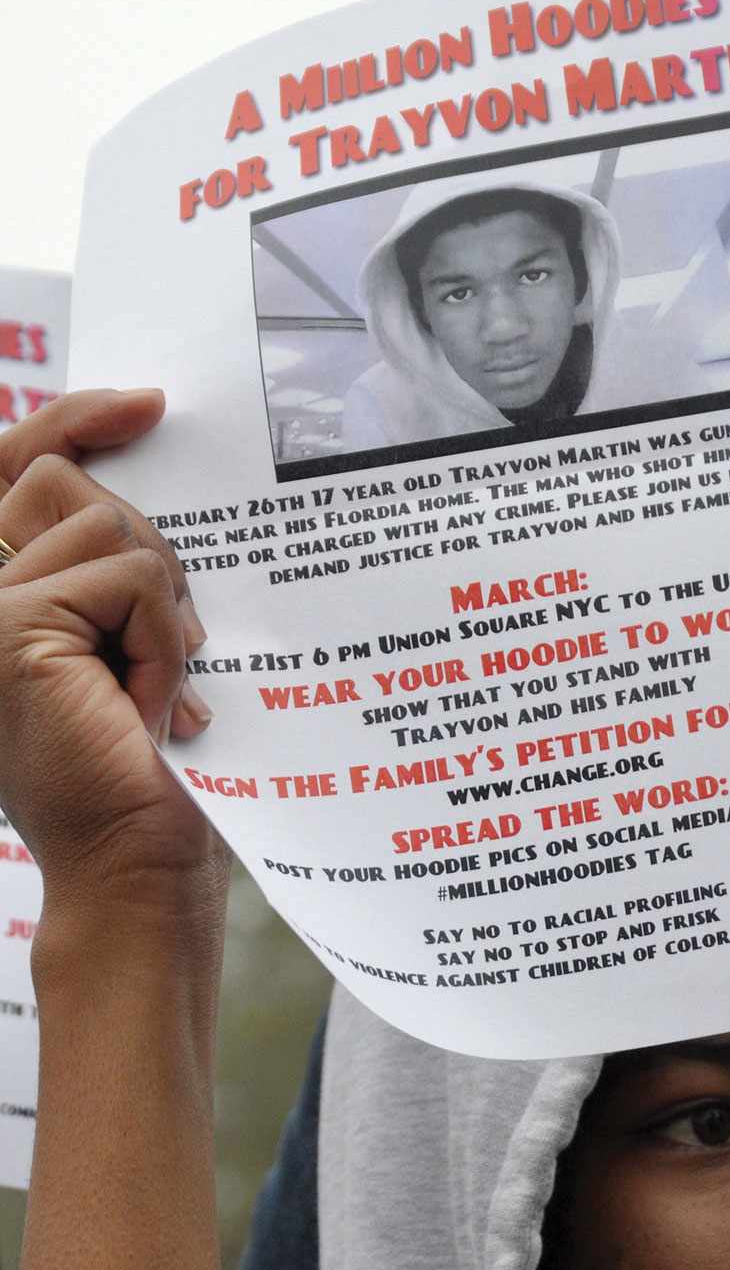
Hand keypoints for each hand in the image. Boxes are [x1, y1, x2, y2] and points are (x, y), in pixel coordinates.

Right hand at [0, 388, 222, 912]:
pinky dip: (163, 638)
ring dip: (163, 610)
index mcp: (1, 592)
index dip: (74, 416)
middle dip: (149, 554)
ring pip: (111, 526)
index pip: (19, 463)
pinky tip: (150, 705)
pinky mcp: (11, 629)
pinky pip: (130, 576)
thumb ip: (111, 564)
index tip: (147, 404)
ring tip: (155, 690)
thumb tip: (142, 459)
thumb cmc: (148, 765)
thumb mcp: (130, 639)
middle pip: (71, 481)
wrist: (138, 865)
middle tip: (172, 649)